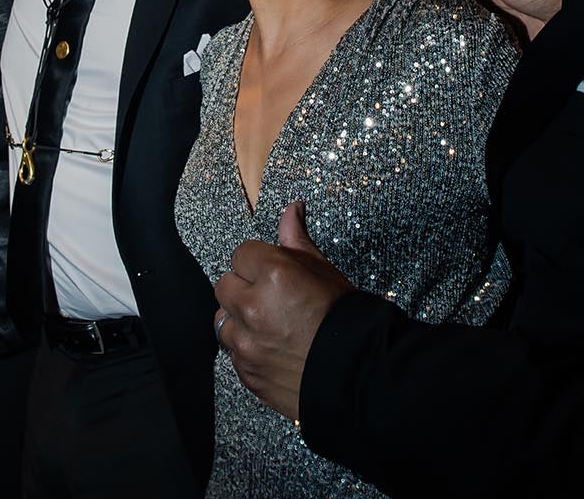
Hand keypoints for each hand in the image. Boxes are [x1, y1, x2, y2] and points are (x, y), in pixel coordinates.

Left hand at [213, 201, 355, 420]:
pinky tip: (274, 349)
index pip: (242, 253)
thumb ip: (297, 240)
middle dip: (244, 289)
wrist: (360, 375)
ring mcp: (246, 344)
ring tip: (271, 327)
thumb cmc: (346, 319)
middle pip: (224, 285)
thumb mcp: (325, 271)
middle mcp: (252, 307)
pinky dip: (248, 350)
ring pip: (223, 322)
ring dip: (240, 321)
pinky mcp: (247, 373)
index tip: (274, 272)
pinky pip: (234, 354)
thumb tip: (291, 208)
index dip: (259, 262)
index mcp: (272, 274)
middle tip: (272, 299)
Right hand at [425, 0, 561, 38]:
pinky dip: (472, 47)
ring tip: (429, 44)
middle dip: (438, 13)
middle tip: (412, 27)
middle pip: (458, 5)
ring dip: (454, 32)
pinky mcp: (508, 37)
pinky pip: (485, 42)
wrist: (573, 16)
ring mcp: (499, 18)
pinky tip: (458, 56)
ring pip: (469, 24)